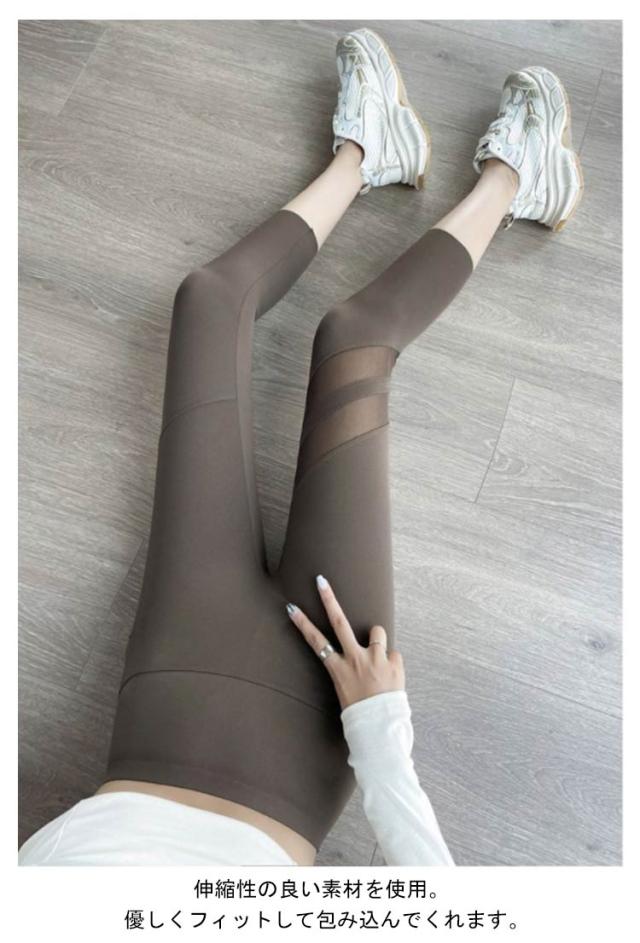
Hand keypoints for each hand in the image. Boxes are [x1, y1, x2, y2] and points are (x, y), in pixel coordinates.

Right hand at [286, 575, 404, 709]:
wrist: (381, 729)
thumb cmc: (361, 714)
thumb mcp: (347, 691)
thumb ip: (352, 669)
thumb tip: (362, 654)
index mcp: (339, 669)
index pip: (316, 642)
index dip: (303, 623)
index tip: (292, 607)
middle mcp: (355, 659)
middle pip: (339, 622)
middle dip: (329, 599)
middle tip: (321, 580)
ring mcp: (375, 659)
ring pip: (377, 632)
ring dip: (377, 640)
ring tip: (379, 659)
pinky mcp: (394, 662)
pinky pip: (394, 653)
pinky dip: (392, 662)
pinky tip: (391, 677)